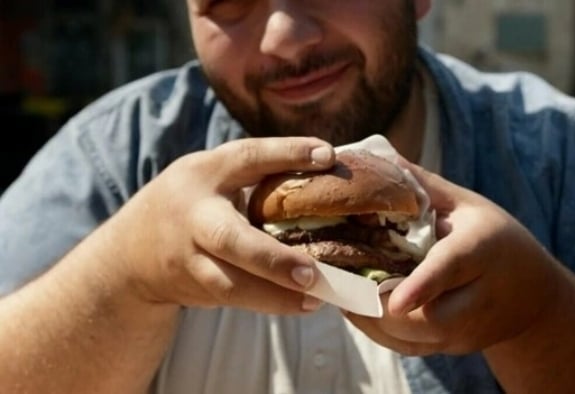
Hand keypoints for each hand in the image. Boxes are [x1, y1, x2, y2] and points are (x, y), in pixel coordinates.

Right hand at [96, 137, 333, 313]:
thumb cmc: (193, 204)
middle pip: (229, 239)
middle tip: (312, 273)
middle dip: (271, 258)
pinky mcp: (195, 289)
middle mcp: (194, 216)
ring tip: (317, 297)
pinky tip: (302, 304)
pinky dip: (269, 303)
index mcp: (203, 174)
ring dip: (275, 295)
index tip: (326, 156)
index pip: (246, 158)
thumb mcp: (214, 176)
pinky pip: (236, 298)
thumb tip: (327, 162)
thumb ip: (260, 171)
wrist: (131, 254)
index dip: (286, 153)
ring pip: (230, 284)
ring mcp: (190, 259)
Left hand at [344, 163, 563, 354]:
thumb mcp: (467, 205)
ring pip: (410, 339)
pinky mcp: (452, 348)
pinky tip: (356, 308)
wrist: (533, 295)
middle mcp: (477, 301)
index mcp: (481, 252)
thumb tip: (380, 158)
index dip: (422, 286)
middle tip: (337, 280)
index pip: (450, 270)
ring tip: (339, 292)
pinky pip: (407, 349)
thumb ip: (423, 188)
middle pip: (426, 317)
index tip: (394, 300)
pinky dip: (377, 331)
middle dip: (377, 304)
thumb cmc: (496, 238)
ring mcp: (466, 332)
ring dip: (370, 318)